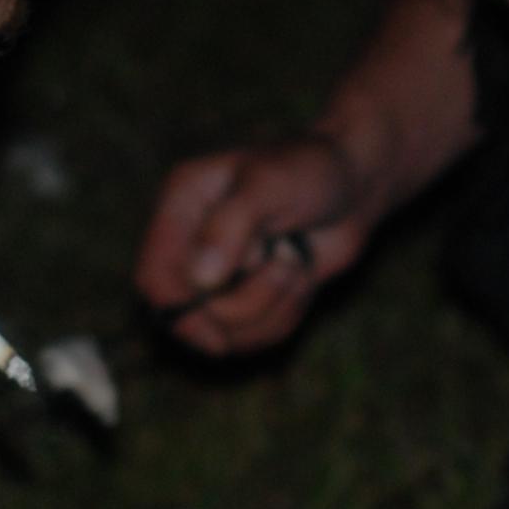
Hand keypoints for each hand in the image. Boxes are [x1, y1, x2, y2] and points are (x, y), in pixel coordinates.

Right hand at [134, 136, 375, 353]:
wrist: (354, 186)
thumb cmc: (310, 170)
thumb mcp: (269, 184)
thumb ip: (230, 225)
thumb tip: (202, 279)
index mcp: (181, 205)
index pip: (155, 275)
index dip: (178, 312)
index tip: (216, 338)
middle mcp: (191, 243)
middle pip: (190, 315)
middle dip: (245, 306)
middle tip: (285, 268)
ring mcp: (219, 275)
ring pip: (226, 331)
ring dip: (273, 307)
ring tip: (295, 266)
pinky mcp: (248, 297)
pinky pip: (255, 336)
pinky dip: (286, 316)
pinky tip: (302, 279)